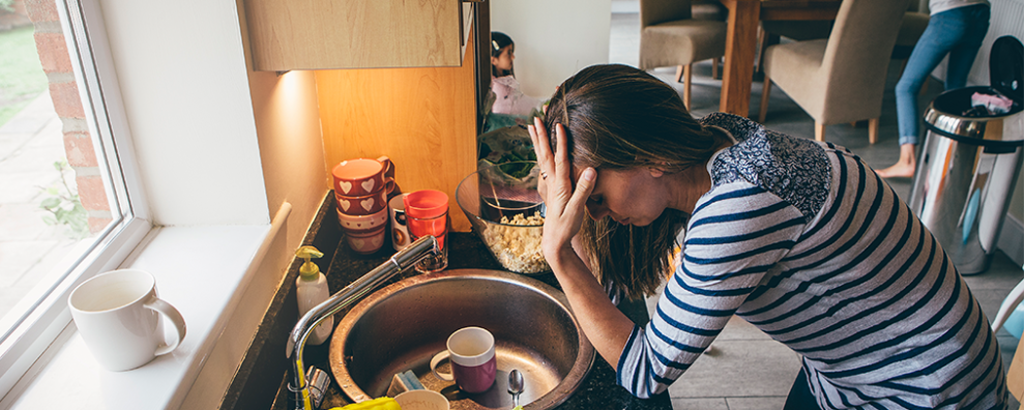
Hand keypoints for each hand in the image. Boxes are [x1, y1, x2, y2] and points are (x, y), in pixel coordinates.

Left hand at [527, 117, 596, 263]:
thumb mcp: (577, 210)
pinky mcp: (551, 187)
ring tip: (532, 126)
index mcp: (560, 185)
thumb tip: (592, 169)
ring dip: (537, 141)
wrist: (555, 240)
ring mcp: (550, 184)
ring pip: (542, 158)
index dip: (560, 142)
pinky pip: (544, 165)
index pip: (560, 159)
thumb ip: (584, 190)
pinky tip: (539, 148)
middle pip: (545, 154)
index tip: (559, 125)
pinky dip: (541, 153)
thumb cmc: (567, 226)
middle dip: (541, 135)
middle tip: (536, 118)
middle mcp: (552, 181)